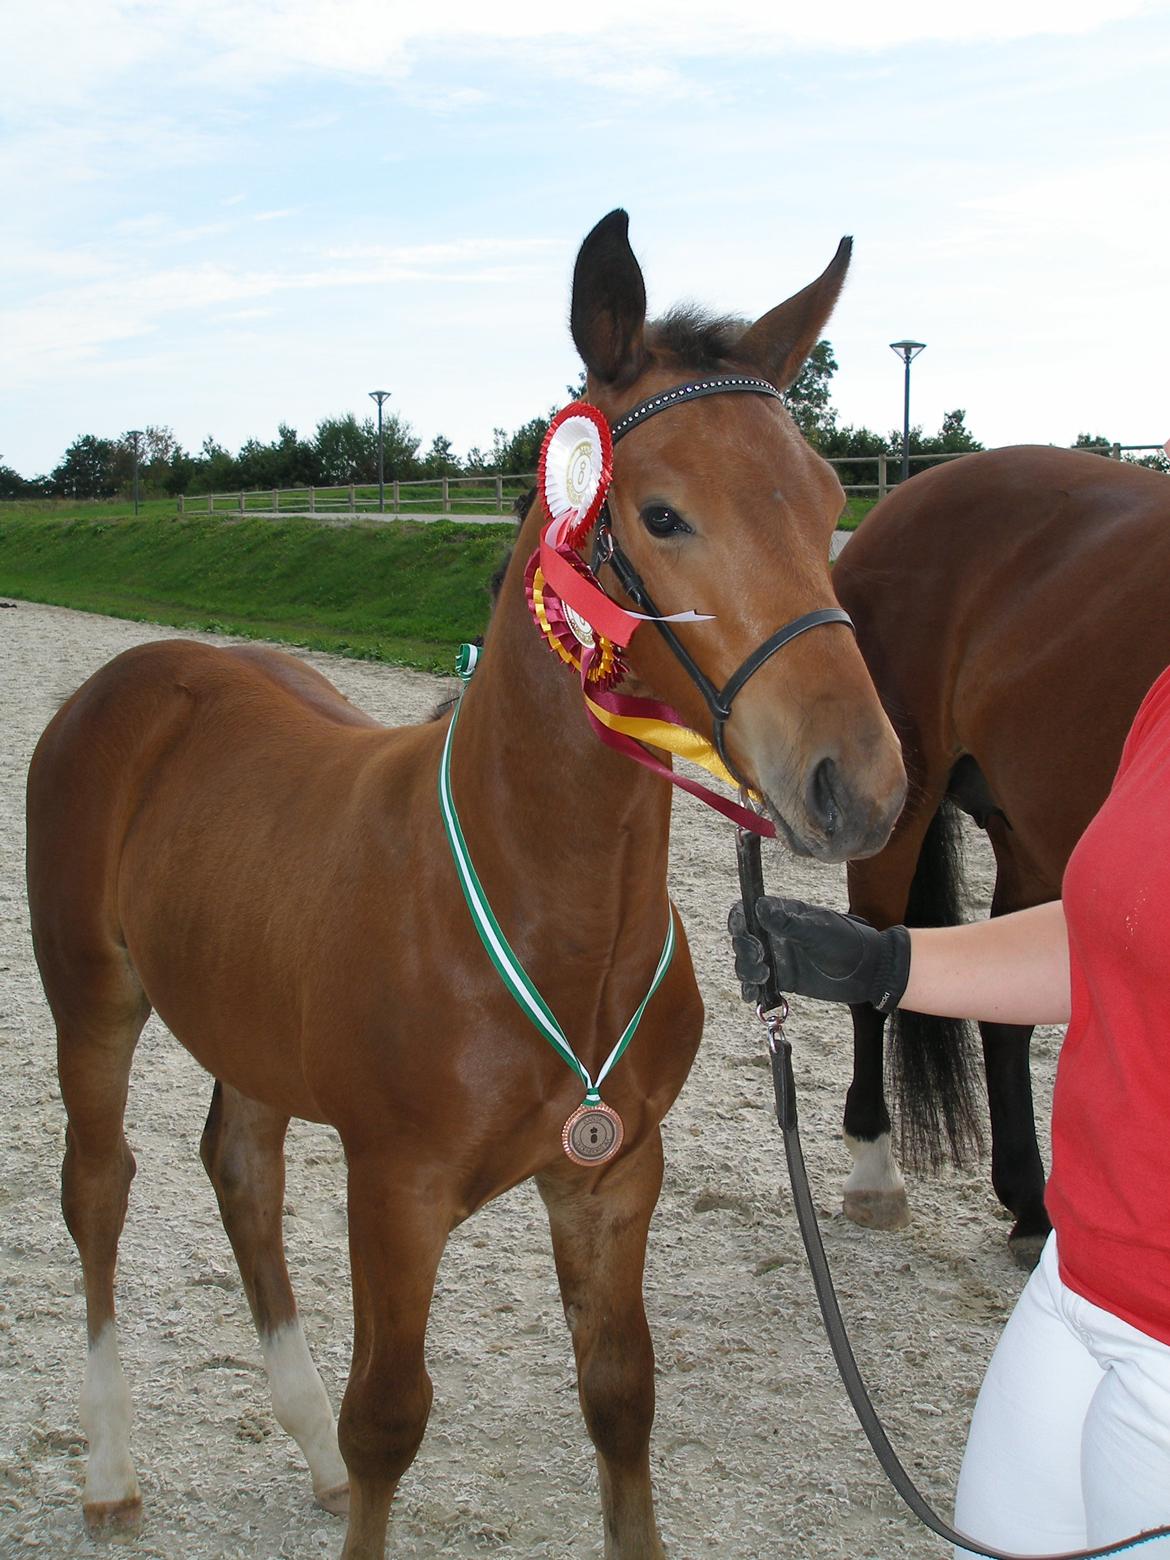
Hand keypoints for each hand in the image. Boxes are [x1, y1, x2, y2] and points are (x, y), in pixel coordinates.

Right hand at [728, 897, 910, 1013]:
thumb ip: (787, 922)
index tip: (741, 931)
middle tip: (760, 957)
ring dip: (746, 970)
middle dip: (744, 948)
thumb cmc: (847, 942)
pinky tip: (753, 995)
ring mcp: (778, 957)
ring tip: (764, 976)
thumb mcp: (817, 930)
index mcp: (782, 914)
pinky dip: (750, 990)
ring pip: (746, 963)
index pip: (747, 911)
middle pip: (742, 939)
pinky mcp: (782, 979)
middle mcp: (775, 934)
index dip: (738, 920)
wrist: (867, 972)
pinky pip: (758, 984)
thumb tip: (758, 906)